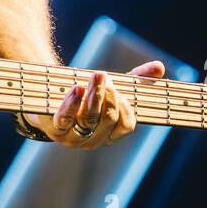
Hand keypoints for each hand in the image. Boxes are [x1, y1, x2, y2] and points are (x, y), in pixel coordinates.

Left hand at [23, 60, 165, 149]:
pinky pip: (65, 118)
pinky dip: (72, 103)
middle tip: (103, 75)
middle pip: (108, 119)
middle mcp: (93, 140)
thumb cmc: (84, 96)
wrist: (47, 98)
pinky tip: (77, 88)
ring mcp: (73, 137)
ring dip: (94, 94)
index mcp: (109, 134)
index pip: (126, 125)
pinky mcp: (54, 128)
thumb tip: (159, 67)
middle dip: (108, 95)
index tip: (120, 88)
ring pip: (90, 118)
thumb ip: (135, 79)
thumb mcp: (110, 88)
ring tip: (95, 75)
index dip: (126, 106)